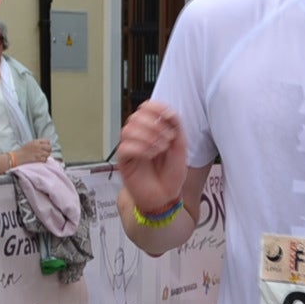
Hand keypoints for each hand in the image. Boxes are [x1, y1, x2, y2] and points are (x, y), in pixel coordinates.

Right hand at [11, 138, 52, 166]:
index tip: (45, 148)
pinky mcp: (37, 158)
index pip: (47, 141)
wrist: (15, 158)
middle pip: (49, 147)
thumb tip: (45, 146)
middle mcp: (37, 146)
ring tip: (41, 158)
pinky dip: (43, 161)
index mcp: (35, 141)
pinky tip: (39, 161)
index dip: (47, 145)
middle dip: (48, 151)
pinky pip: (45, 159)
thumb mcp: (29, 144)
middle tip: (44, 154)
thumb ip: (37, 144)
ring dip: (46, 157)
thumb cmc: (21, 152)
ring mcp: (38, 152)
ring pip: (48, 154)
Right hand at [116, 101, 188, 215]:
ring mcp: (130, 148)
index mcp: (152, 129)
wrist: (166, 196)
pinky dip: (139, 148)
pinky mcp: (124, 161)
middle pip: (136, 117)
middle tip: (167, 139)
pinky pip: (124, 147)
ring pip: (128, 130)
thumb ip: (176, 127)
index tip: (169, 116)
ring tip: (160, 149)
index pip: (146, 108)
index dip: (156, 107)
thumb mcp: (180, 147)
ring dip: (147, 137)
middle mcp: (138, 136)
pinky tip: (150, 155)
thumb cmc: (171, 173)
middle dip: (154, 125)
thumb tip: (169, 112)